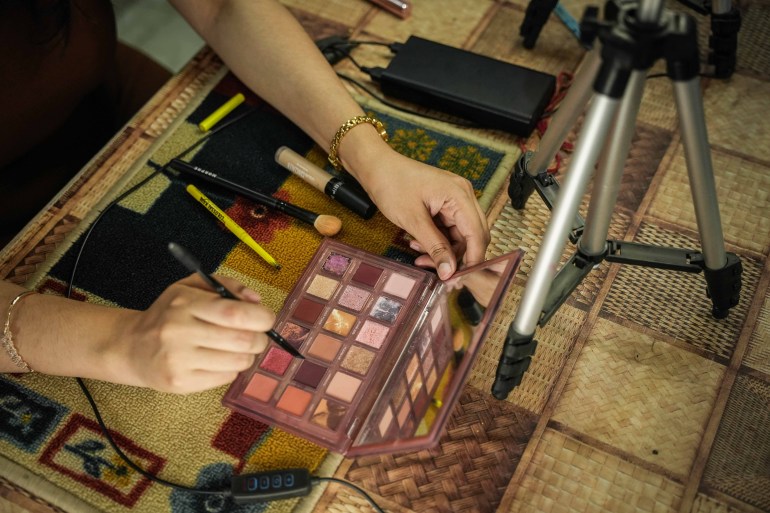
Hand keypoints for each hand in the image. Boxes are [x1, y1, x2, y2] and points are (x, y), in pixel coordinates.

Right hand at [114, 274, 273, 393]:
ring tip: (237, 349)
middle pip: (242, 340)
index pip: (234, 313)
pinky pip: (225, 378)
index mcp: (185, 303)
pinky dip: (231, 369)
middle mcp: (179, 331)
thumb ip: (226, 286)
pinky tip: (218, 361)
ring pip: (238, 362)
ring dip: (247, 356)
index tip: (266, 319)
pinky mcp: (180, 383)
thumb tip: (256, 300)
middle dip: (260, 339)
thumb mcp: (191, 287)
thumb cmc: (169, 314)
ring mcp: (178, 360)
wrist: (131, 347)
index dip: (261, 317)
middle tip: (257, 337)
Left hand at [361, 150, 489, 278]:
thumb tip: (449, 271)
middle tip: (438, 273)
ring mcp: (454, 200)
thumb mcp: (413, 220)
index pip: (478, 234)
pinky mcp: (445, 204)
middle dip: (456, 257)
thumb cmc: (392, 184)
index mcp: (460, 195)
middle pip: (472, 236)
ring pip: (460, 236)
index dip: (472, 260)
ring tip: (420, 257)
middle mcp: (463, 196)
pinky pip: (448, 229)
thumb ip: (435, 246)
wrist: (376, 167)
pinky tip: (418, 244)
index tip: (459, 279)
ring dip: (443, 251)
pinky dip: (436, 241)